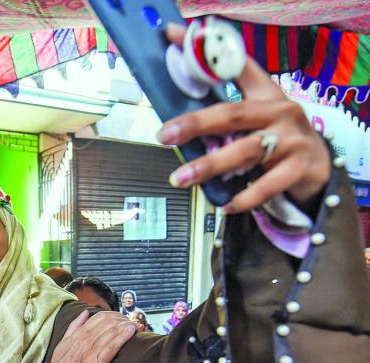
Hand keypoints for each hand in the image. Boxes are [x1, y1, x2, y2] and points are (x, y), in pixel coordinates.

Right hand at [36, 310, 135, 362]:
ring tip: (136, 324)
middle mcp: (84, 341)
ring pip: (111, 333)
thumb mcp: (63, 343)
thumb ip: (74, 327)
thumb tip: (85, 313)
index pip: (98, 318)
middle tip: (131, 322)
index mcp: (77, 335)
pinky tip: (131, 332)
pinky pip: (111, 348)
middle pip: (107, 323)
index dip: (113, 315)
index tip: (121, 317)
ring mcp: (90, 352)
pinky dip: (122, 338)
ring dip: (125, 326)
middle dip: (122, 320)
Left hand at [158, 23, 330, 213]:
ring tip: (181, 178)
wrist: (319, 167)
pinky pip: (267, 185)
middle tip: (165, 135)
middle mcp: (280, 113)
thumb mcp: (258, 116)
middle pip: (232, 114)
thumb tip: (175, 118)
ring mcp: (291, 141)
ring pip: (245, 151)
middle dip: (195, 123)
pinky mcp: (299, 169)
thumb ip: (223, 112)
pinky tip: (225, 204)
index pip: (235, 66)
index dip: (207, 53)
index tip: (174, 37)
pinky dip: (244, 197)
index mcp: (266, 94)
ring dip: (210, 165)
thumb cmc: (276, 138)